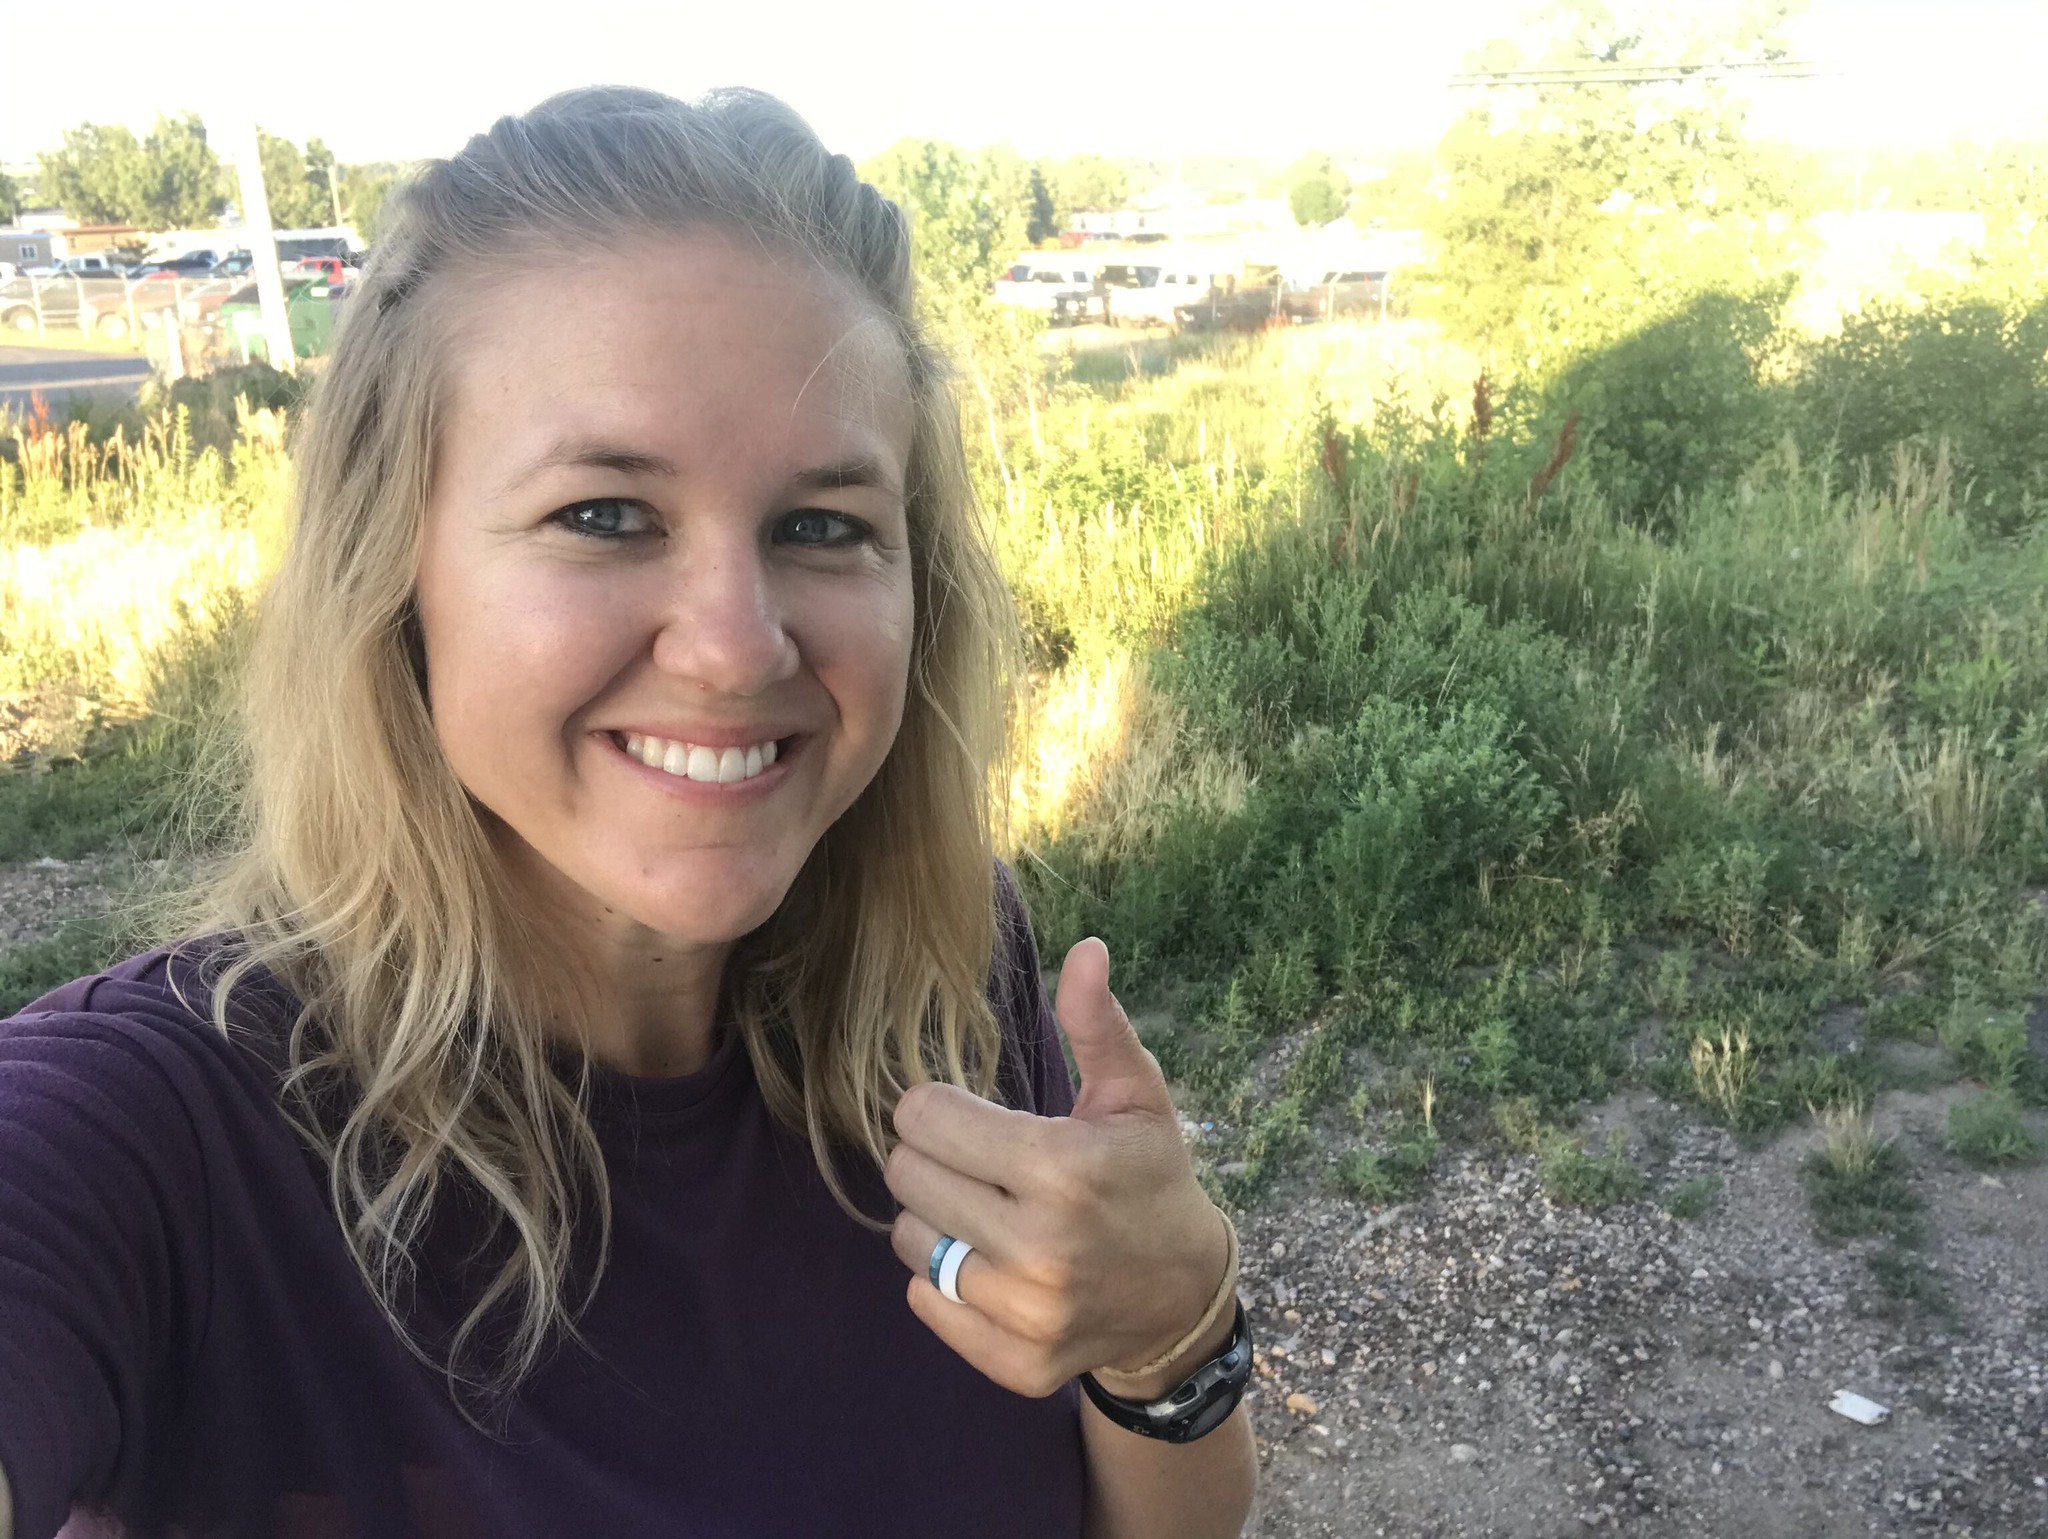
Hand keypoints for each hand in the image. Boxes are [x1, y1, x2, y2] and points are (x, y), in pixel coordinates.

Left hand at [884, 937, 1229, 1398]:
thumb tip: (1084, 948)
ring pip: (910, 1242)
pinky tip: (990, 1262)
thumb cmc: (1150, 1176)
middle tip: (977, 1163)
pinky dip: (944, 1280)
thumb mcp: (1135, 1094)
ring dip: (936, 1220)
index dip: (936, 1107)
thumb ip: (1097, 1024)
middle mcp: (1041, 1247)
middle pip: (907, 1178)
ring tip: (986, 1211)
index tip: (965, 1114)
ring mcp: (1028, 1313)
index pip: (924, 1119)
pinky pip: (925, 1303)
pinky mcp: (1016, 1363)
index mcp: (1062, 1168)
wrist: (1184, 1294)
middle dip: (932, 1159)